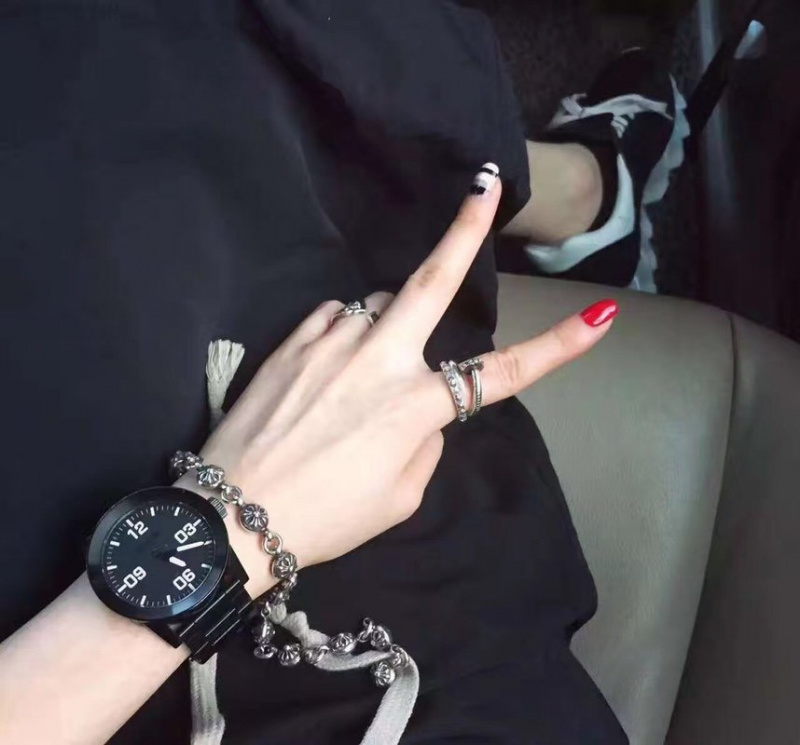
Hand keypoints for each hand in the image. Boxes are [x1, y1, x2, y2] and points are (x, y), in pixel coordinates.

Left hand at [189, 167, 616, 592]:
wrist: (232, 518)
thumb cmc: (326, 518)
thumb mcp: (399, 496)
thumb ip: (425, 440)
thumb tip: (425, 406)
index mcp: (414, 408)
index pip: (502, 373)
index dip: (558, 347)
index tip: (599, 318)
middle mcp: (379, 361)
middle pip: (430, 282)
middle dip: (465, 229)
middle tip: (486, 184)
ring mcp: (330, 343)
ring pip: (376, 310)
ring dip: (384, 329)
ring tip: (358, 378)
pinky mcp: (291, 342)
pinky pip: (334, 319)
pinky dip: (345, 334)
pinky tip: (329, 369)